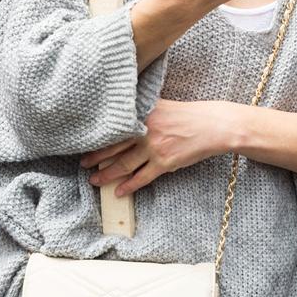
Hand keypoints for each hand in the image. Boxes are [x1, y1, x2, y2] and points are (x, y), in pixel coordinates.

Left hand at [81, 99, 235, 196]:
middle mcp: (146, 130)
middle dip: (97, 157)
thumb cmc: (188, 115)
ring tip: (95, 180)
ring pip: (125, 164)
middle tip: (83, 165)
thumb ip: (143, 109)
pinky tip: (119, 192)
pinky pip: (143, 178)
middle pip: (115, 146)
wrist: (213, 125)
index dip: (100, 137)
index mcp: (144, 113)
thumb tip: (125, 116)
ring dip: (108, 174)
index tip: (85, 143)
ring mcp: (155, 148)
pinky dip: (129, 186)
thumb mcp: (162, 105)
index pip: (116, 128)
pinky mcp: (165, 163)